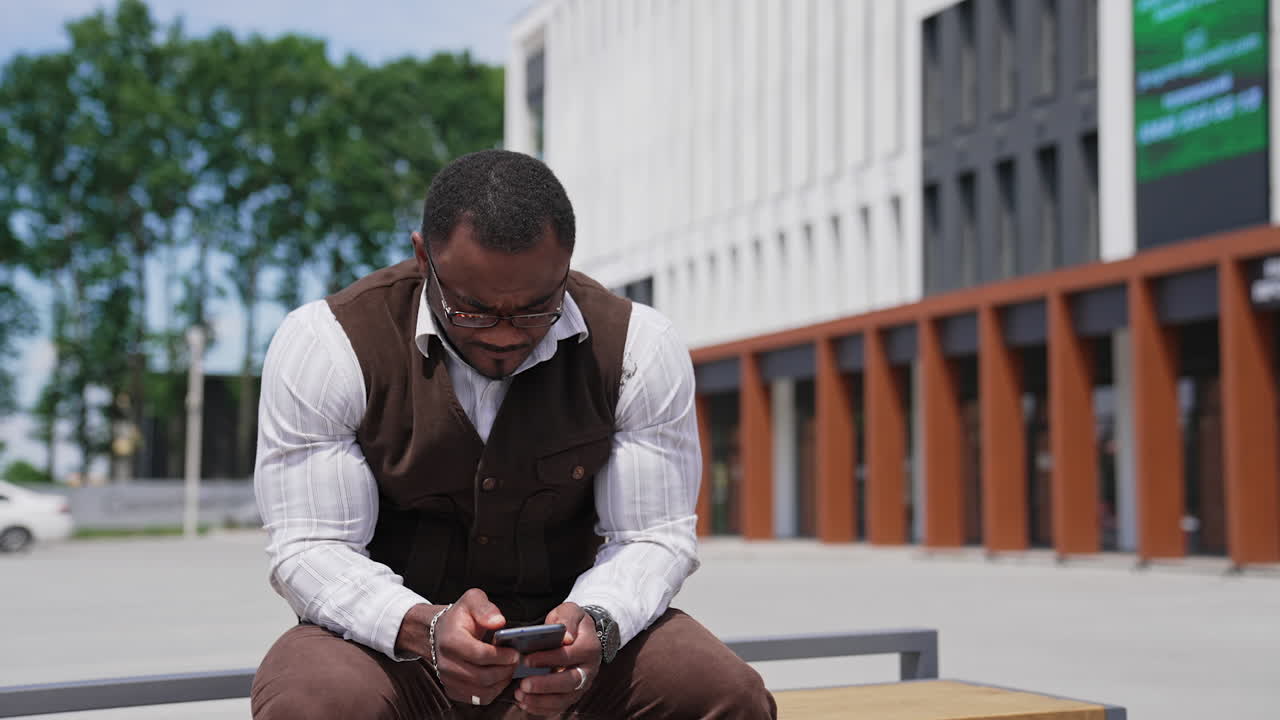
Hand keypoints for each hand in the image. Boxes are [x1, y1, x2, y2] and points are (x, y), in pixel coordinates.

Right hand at [433, 589, 520, 705]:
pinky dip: (493, 691)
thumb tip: (499, 622)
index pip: (479, 654)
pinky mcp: (453, 689)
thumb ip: (485, 608)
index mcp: (451, 640)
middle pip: (482, 676)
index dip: (501, 656)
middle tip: (516, 661)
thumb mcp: (472, 600)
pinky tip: (499, 678)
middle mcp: (445, 663)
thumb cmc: (459, 617)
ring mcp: (447, 679)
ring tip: (509, 668)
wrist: (439, 632)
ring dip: (501, 681)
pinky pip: (477, 698)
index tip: (515, 652)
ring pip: (481, 690)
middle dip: (504, 670)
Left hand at [514, 602, 601, 716]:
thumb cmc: (571, 623)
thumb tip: (566, 636)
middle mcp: (589, 669)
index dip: (549, 659)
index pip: (569, 655)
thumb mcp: (571, 611)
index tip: (527, 660)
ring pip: (565, 698)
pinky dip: (542, 708)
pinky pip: (559, 706)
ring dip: (541, 700)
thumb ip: (568, 620)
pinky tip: (525, 703)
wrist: (581, 635)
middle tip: (523, 684)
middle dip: (545, 685)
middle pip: (570, 682)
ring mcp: (582, 684)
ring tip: (520, 695)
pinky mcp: (573, 694)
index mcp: (589, 647)